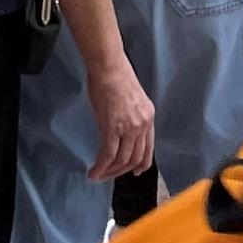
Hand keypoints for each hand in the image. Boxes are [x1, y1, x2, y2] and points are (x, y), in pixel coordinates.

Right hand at [85, 54, 157, 180]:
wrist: (109, 67)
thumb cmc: (116, 75)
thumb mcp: (131, 99)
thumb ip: (129, 117)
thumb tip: (118, 130)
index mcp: (149, 117)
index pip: (149, 149)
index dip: (141, 164)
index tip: (134, 172)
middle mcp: (143, 125)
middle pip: (135, 158)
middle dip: (121, 171)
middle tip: (109, 174)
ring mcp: (129, 127)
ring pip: (122, 160)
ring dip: (109, 171)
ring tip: (98, 175)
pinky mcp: (113, 128)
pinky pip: (108, 154)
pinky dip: (100, 166)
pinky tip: (94, 172)